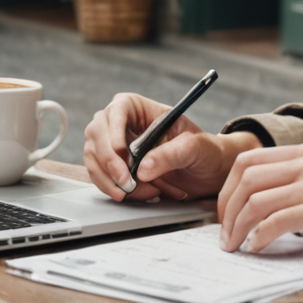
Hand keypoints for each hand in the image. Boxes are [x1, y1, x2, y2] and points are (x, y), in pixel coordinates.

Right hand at [84, 92, 257, 202]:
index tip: (121, 150)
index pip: (118, 109)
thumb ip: (170, 154)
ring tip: (139, 191)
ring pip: (95, 158)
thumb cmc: (204, 151)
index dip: (114, 128)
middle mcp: (122, 124)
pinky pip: (100, 176)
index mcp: (140, 108)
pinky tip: (137, 193)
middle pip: (98, 134)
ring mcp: (114, 146)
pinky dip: (114, 188)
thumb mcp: (194, 148)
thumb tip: (143, 169)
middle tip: (127, 183)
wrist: (207, 174)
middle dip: (109, 161)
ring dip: (112, 179)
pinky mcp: (113, 167)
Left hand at [218, 143, 302, 253]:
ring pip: (256, 201)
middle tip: (223, 234)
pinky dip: (259, 236)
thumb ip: (299, 179)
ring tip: (234, 245)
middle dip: (226, 209)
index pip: (248, 160)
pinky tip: (256, 247)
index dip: (228, 188)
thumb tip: (263, 201)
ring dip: (236, 227)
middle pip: (245, 179)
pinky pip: (277, 221)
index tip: (225, 212)